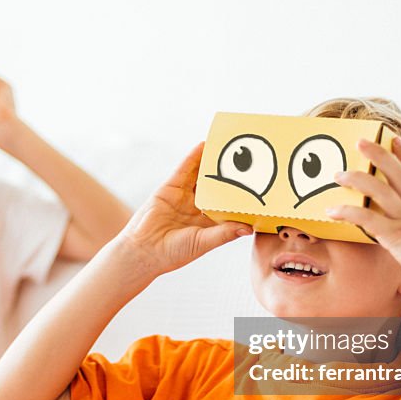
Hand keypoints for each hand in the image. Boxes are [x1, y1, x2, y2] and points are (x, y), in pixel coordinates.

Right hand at [117, 143, 251, 276]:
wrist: (143, 251)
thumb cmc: (173, 253)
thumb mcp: (203, 243)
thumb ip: (224, 233)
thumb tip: (248, 228)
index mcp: (208, 222)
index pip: (228, 205)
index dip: (241, 195)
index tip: (258, 185)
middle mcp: (197, 207)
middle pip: (217, 187)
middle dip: (229, 175)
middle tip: (246, 160)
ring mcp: (183, 196)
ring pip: (201, 175)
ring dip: (212, 162)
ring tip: (227, 147)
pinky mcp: (170, 188)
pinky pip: (184, 170)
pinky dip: (193, 157)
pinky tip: (203, 146)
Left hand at [326, 136, 400, 287]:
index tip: (396, 140)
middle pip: (397, 173)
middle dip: (379, 154)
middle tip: (361, 142)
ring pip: (380, 190)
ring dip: (357, 179)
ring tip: (338, 175)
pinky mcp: (396, 235)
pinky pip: (368, 218)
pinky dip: (348, 213)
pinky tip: (332, 211)